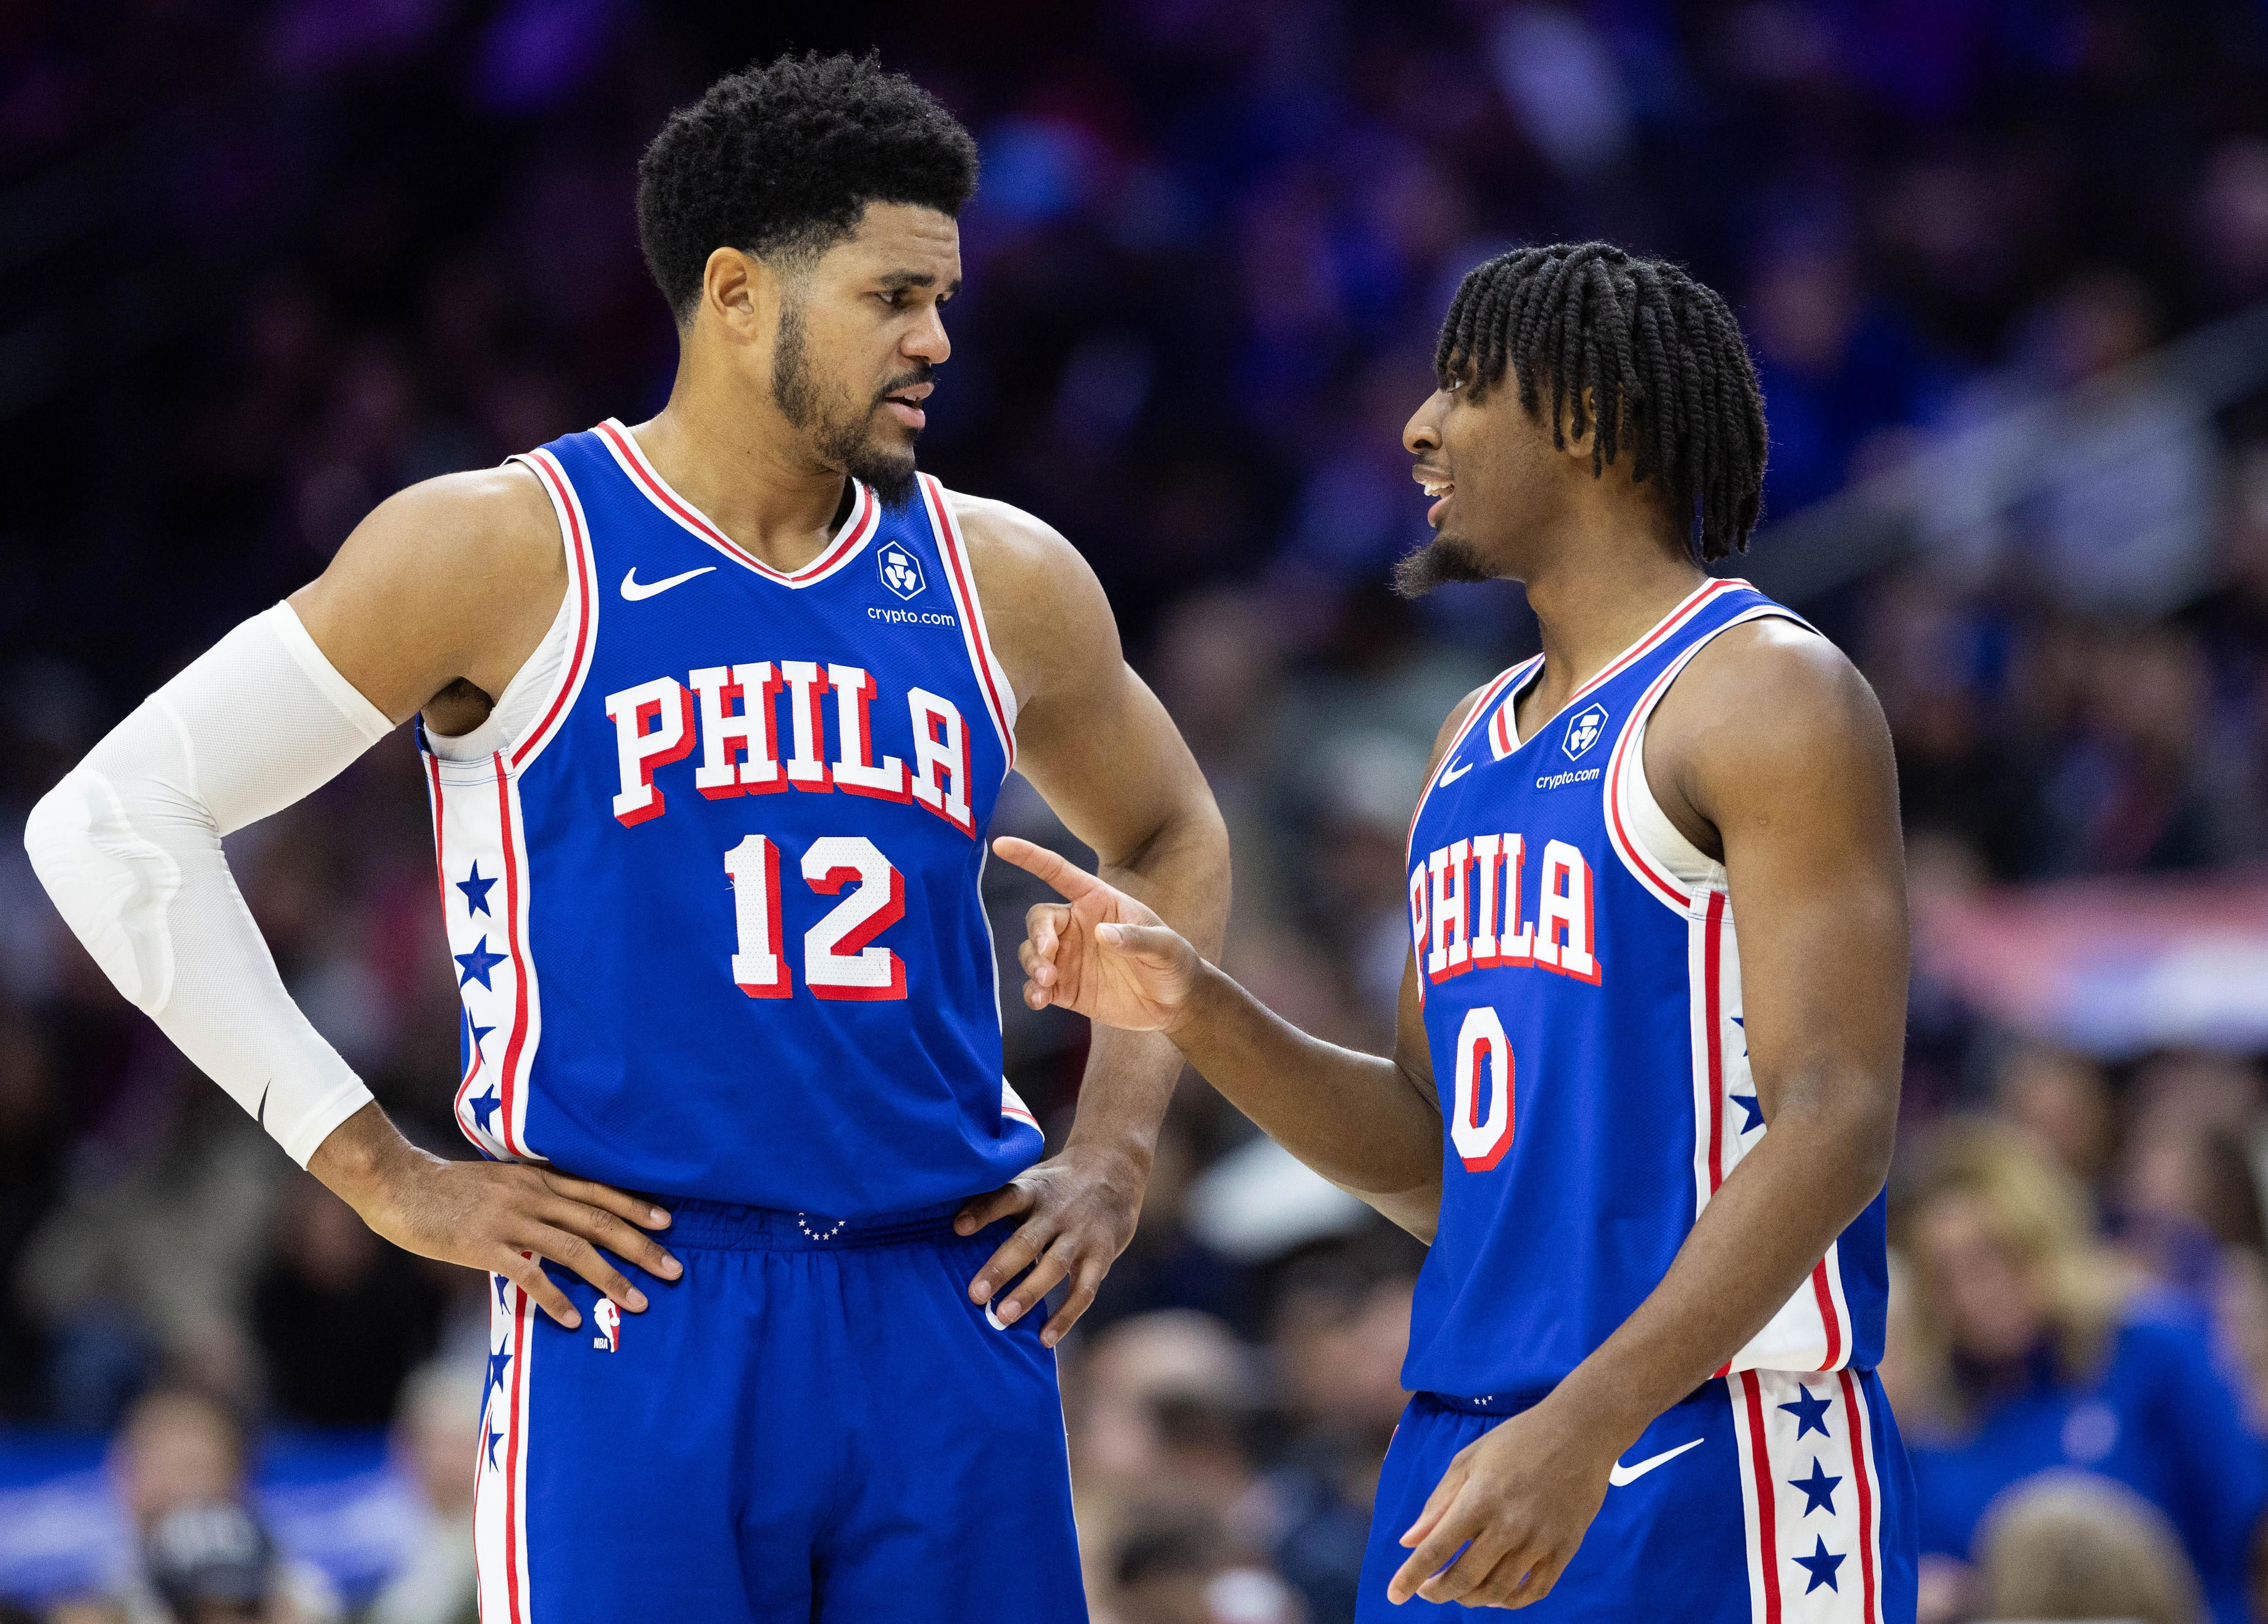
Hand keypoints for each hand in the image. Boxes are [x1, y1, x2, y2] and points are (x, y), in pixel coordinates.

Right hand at [311, 1103, 680, 1329]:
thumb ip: (533, 1193)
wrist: (399, 1184)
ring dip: (610, 1278)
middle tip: (674, 1270)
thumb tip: (564, 1213)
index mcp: (538, 1177)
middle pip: (598, 1220)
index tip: (668, 1222)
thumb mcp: (500, 1179)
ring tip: (639, 1302)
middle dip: (640, 1246)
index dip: (635, 1206)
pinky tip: (575, 1320)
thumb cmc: (448, 1187)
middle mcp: (532, 1196)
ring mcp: (510, 1221)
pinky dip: (555, 1298)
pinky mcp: (484, 1247)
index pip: (598, 1191)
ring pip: (574, 1250)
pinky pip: (529, 1275)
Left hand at [954, 1141, 1147, 1347]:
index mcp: (1034, 1189)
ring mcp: (1081, 1235)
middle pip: (1027, 1240)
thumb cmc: (1056, 1184)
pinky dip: (1066, 1316)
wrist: (1116, 1167)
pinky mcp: (1102, 1255)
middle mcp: (1057, 1212)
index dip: (983, 1211)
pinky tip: (1045, 1339)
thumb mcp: (1030, 1180)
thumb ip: (999, 1200)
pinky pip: (1084, 1290)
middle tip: (975, 1294)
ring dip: (1029, 1293)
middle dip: (1001, 1268)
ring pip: (1054, 1267)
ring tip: (1003, 1318)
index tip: (957, 1228)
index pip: (1006, 1197)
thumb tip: (950, 1224)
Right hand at [991, 836, 1203, 1031]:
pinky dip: (1032, 991)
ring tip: (1048, 981)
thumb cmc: (1173, 962)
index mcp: (1098, 901)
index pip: (1058, 872)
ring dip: (1033, 964)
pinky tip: (1039, 1000)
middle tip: (1049, 956)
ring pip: (1032, 952)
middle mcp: (1077, 926)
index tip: (1001, 844)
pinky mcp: (1065, 988)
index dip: (1030, 857)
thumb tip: (1101, 934)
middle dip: (1038, 935)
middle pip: (1039, 919)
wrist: (1175, 1004)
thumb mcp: (1166, 947)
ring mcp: (1069, 958)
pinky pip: (1036, 985)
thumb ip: (1136, 938)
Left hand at [1387, 1397, 1619, 1607]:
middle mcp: (1509, 1525)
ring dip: (1471, 1598)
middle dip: (1437, 1591)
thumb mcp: (1469, 1460)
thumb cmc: (1518, 1439)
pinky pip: (1534, 1591)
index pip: (1436, 1550)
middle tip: (1427, 1591)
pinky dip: (1510, 1601)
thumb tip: (1409, 1542)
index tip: (1395, 1594)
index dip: (1411, 1577)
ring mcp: (1539, 1541)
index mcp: (1479, 1498)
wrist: (1581, 1430)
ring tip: (1458, 1592)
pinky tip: (1496, 1594)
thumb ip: (1438, 1503)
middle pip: (1464, 1578)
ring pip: (1497, 1590)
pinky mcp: (1564, 1549)